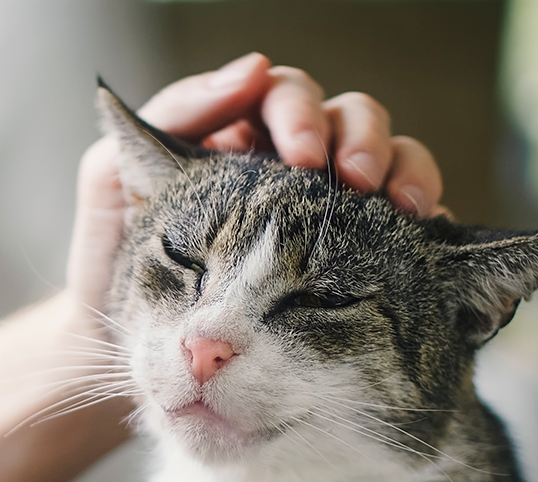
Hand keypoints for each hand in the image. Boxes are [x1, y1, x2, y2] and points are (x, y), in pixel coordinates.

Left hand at [67, 53, 446, 314]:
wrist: (115, 355)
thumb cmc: (111, 266)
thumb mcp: (113, 183)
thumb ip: (170, 117)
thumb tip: (251, 70)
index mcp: (238, 142)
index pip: (283, 97)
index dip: (299, 111)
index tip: (301, 152)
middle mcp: (289, 170)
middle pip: (349, 120)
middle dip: (359, 139)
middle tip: (356, 181)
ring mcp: (327, 215)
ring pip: (390, 160)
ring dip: (403, 170)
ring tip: (401, 206)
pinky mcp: (356, 262)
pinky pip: (406, 228)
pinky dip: (426, 221)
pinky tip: (422, 236)